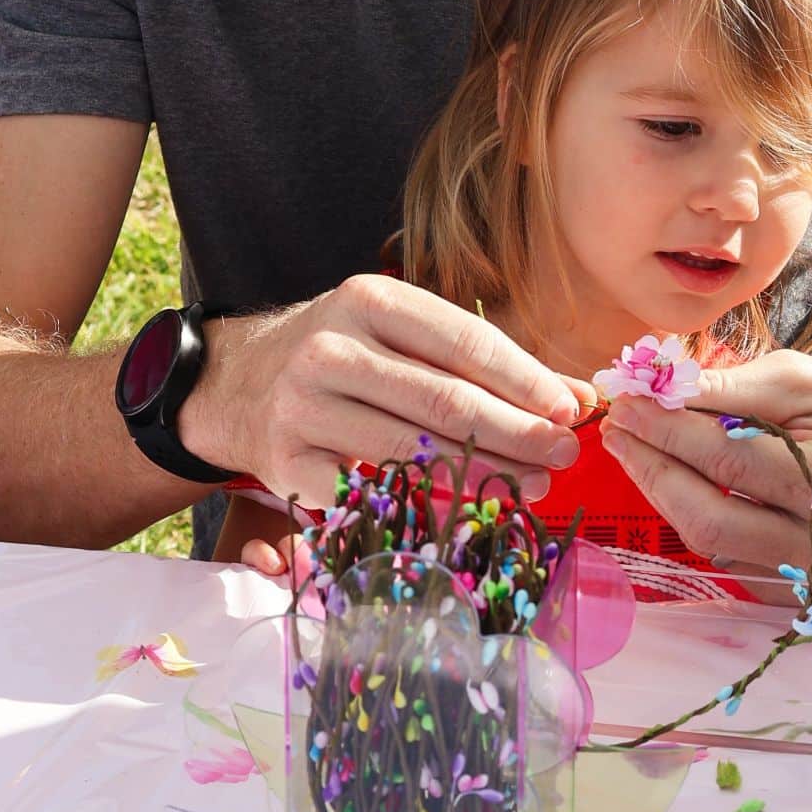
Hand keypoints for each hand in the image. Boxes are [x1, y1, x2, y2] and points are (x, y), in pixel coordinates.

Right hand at [186, 275, 584, 508]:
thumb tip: (575, 398)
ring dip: (483, 473)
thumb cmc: (345, 353)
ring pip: (412, 450)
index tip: (569, 410)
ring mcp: (305, 408)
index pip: (465, 342)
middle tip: (564, 454)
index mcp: (370, 301)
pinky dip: (424, 505)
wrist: (236, 382)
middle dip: (516, 432)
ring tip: (534, 485)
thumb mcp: (403, 333)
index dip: (524, 379)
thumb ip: (485, 361)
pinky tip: (468, 511)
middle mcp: (333, 349)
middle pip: (444, 400)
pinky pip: (371, 493)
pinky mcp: (288, 464)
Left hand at [598, 349, 811, 581]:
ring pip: (710, 542)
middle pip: (711, 518)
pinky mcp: (792, 585)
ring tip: (630, 442)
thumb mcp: (802, 380)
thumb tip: (657, 388)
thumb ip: (730, 389)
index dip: (669, 432)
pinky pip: (723, 551)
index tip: (627, 399)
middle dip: (652, 468)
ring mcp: (810, 576)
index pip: (731, 464)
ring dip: (661, 489)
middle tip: (616, 425)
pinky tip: (665, 469)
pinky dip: (688, 508)